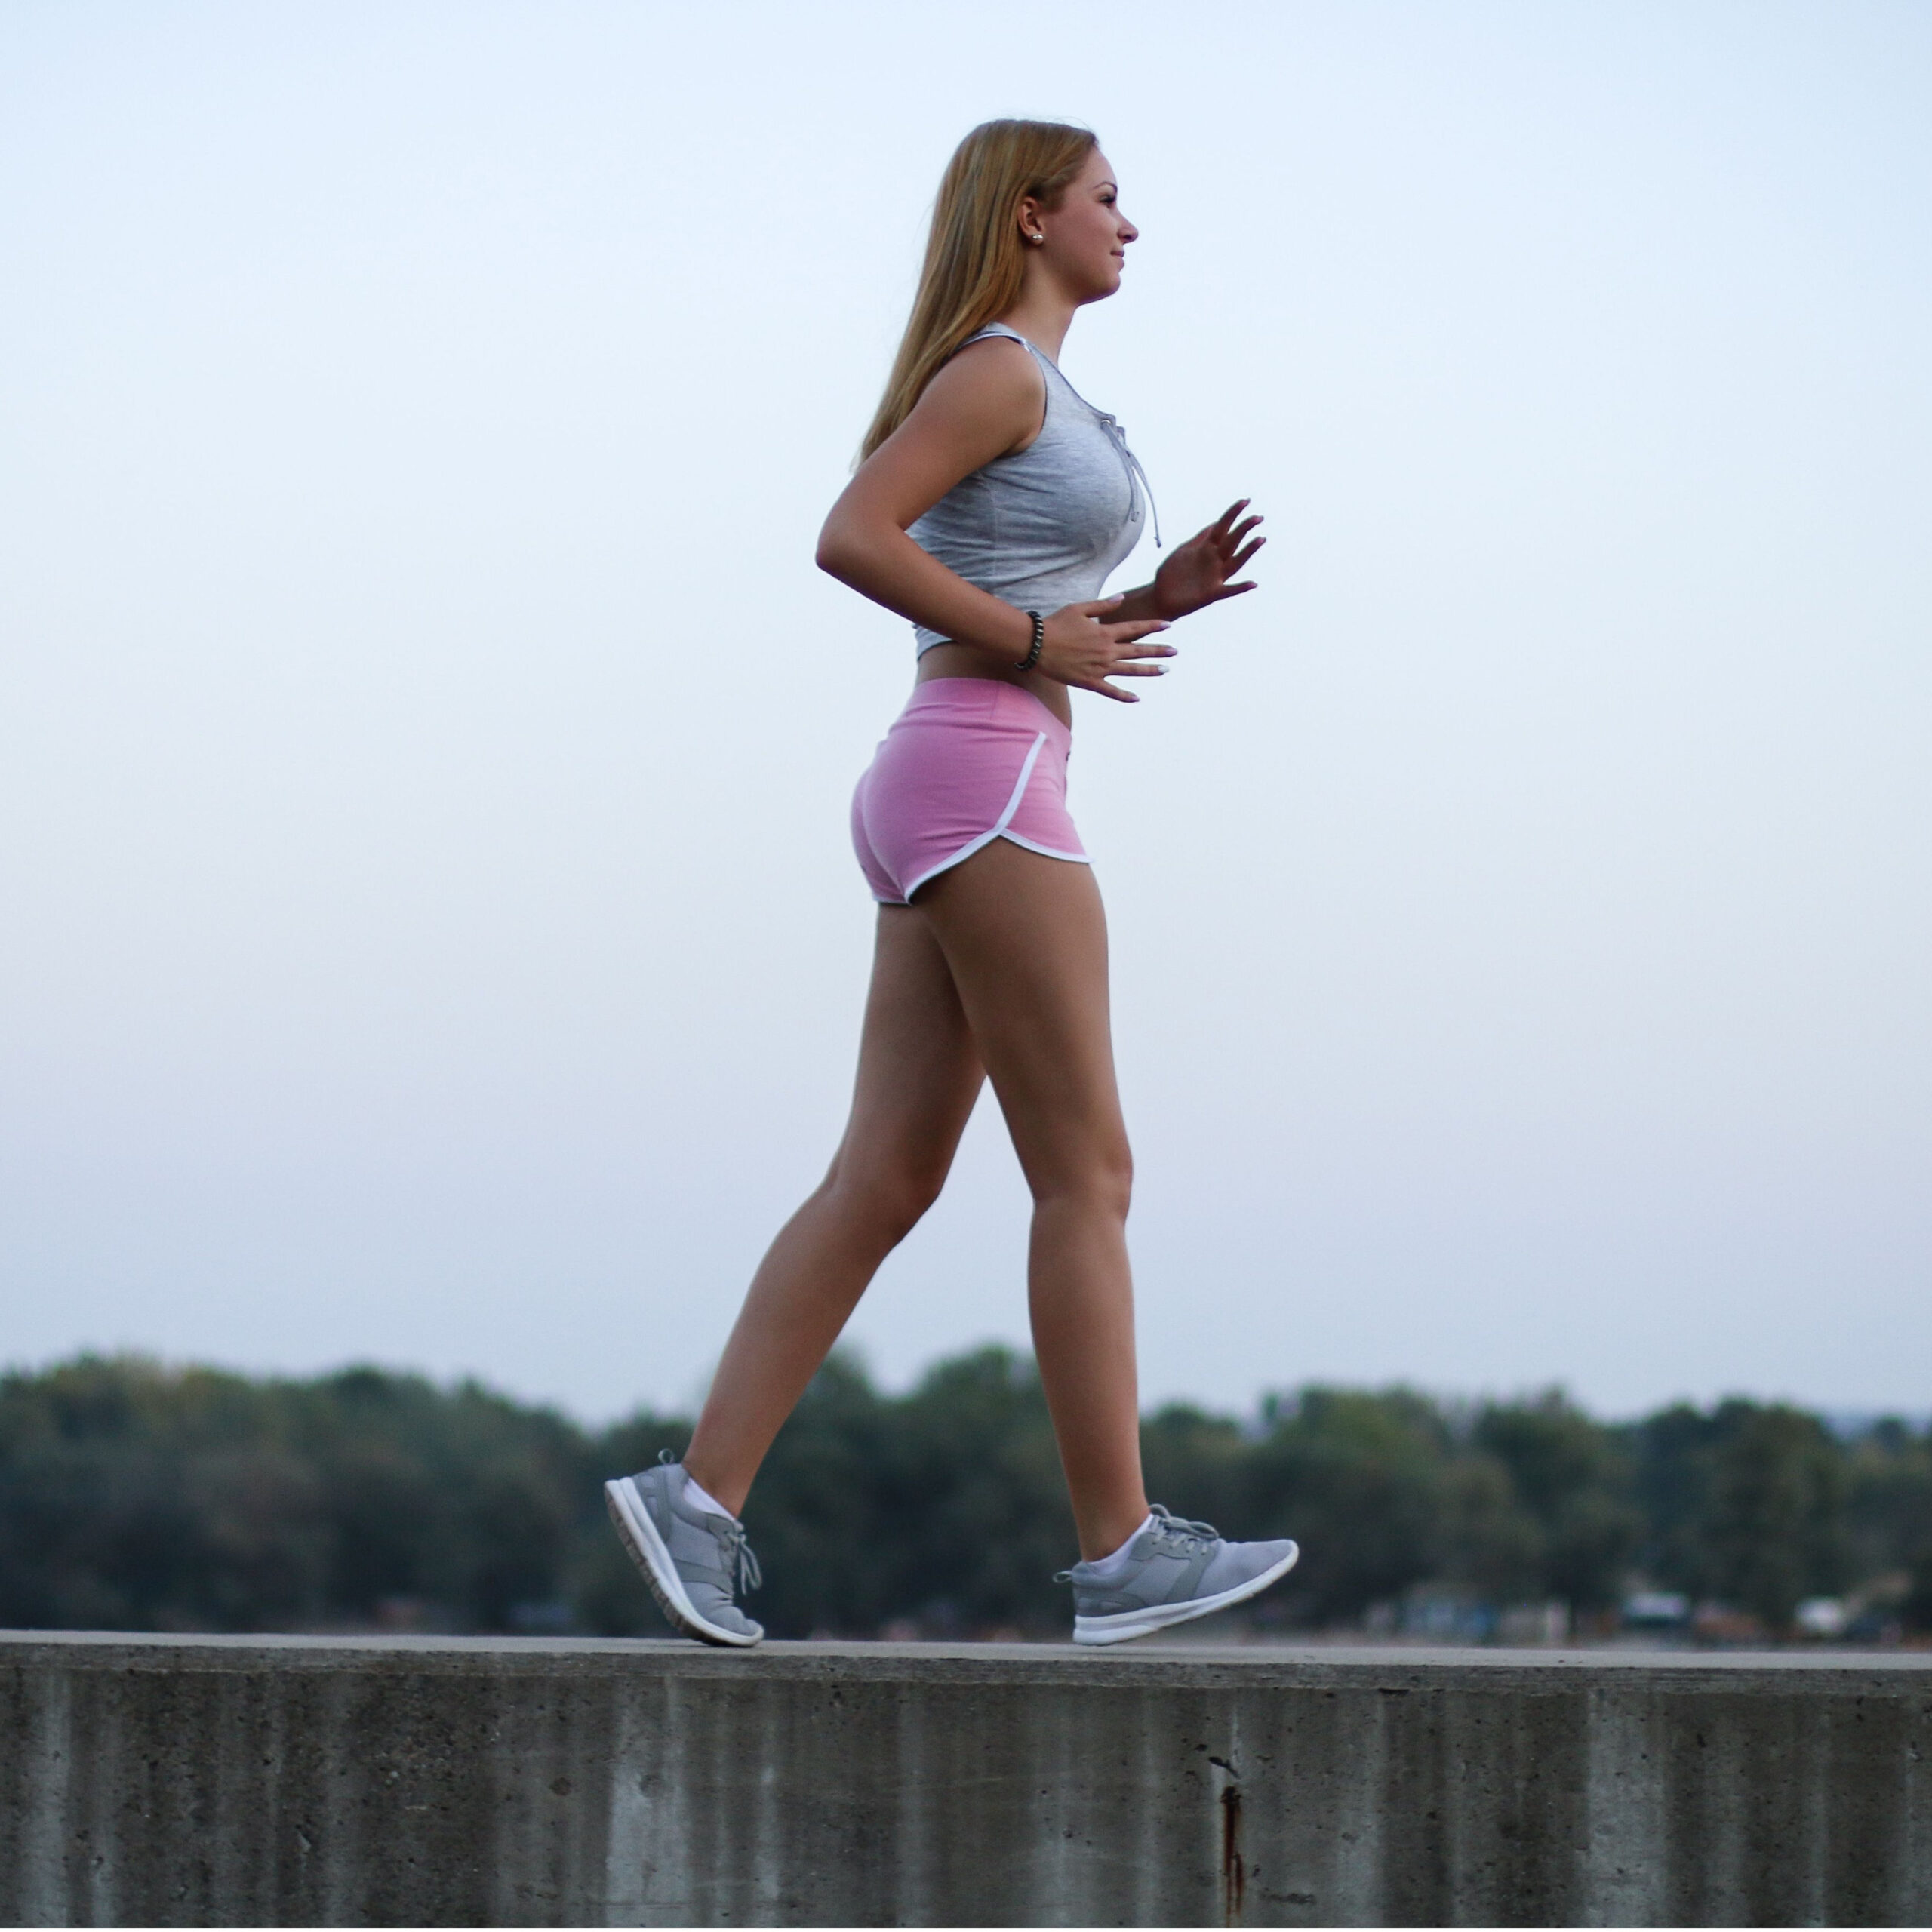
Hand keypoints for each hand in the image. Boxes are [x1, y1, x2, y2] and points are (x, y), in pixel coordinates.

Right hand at [1038, 597, 1174, 703]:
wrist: (1037, 645)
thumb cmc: (1055, 624)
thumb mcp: (1079, 608)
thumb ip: (1103, 605)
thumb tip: (1121, 598)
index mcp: (1105, 632)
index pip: (1135, 629)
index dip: (1152, 626)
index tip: (1168, 626)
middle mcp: (1107, 651)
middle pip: (1138, 651)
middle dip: (1158, 650)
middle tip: (1174, 652)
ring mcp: (1100, 668)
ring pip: (1130, 670)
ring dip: (1149, 671)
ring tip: (1165, 670)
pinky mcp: (1090, 681)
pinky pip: (1111, 691)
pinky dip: (1124, 696)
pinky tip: (1137, 698)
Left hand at [1150, 500, 1264, 619]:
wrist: (1160, 597)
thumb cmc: (1172, 573)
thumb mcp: (1184, 551)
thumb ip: (1200, 538)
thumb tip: (1215, 523)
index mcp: (1207, 548)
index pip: (1223, 527)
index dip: (1233, 514)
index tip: (1246, 501)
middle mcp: (1215, 561)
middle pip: (1232, 541)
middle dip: (1244, 528)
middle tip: (1258, 517)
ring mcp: (1215, 577)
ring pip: (1235, 562)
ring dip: (1248, 552)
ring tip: (1260, 539)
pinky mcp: (1211, 594)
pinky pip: (1229, 591)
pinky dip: (1241, 588)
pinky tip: (1252, 584)